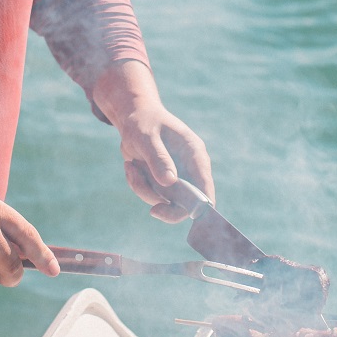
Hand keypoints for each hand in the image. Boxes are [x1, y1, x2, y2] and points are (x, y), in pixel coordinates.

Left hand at [93, 61, 215, 222]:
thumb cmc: (143, 122)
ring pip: (164, 201)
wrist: (132, 118)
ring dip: (144, 188)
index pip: (205, 188)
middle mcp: (189, 170)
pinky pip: (149, 195)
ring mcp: (175, 178)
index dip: (202, 206)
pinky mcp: (160, 182)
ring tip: (131, 166)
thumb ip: (158, 158)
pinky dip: (137, 184)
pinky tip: (131, 165)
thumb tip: (170, 182)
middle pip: (188, 205)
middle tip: (153, 211)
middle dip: (168, 208)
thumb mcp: (147, 137)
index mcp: (195, 155)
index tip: (190, 218)